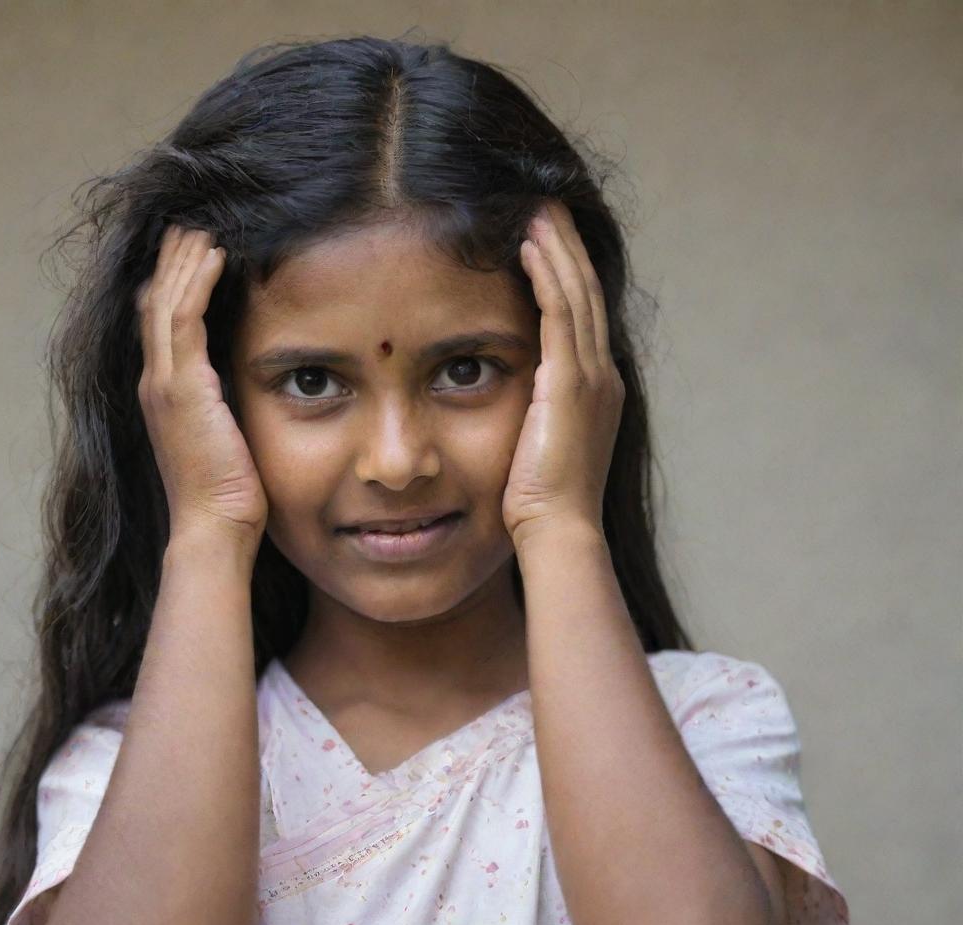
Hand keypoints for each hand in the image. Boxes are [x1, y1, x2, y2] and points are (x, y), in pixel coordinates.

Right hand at [136, 225, 267, 551]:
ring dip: (184, 262)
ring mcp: (165, 384)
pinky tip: (216, 256)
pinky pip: (185, 318)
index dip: (170, 286)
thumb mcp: (224, 438)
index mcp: (165, 395)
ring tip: (203, 229)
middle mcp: (156, 383)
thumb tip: (242, 389)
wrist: (215, 526)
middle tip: (189, 226)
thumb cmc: (226, 493)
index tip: (188, 256)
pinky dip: (198, 283)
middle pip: (156, 304)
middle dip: (172, 263)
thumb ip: (224, 407)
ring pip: (166, 302)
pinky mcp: (183, 387)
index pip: (160, 326)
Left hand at [503, 199, 624, 549]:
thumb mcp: (542, 445)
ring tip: (535, 206)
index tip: (547, 234)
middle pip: (587, 291)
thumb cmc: (541, 501)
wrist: (558, 531)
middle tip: (546, 200)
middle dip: (567, 244)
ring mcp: (591, 377)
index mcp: (598, 388)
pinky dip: (545, 276)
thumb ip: (537, 411)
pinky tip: (527, 245)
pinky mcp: (569, 384)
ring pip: (576, 293)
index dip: (568, 269)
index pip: (584, 313)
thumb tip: (514, 397)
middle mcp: (603, 375)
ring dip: (556, 246)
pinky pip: (559, 314)